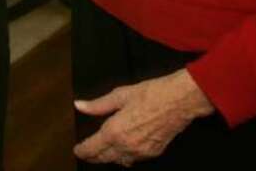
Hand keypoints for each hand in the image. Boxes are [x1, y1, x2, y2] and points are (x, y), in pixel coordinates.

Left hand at [73, 68, 213, 165]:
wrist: (179, 101)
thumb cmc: (150, 94)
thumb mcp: (119, 95)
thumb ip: (98, 105)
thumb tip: (79, 106)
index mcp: (114, 131)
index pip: (92, 148)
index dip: (82, 151)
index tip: (77, 150)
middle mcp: (126, 146)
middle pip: (104, 158)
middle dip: (93, 157)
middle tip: (86, 153)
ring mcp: (141, 152)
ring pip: (119, 161)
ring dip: (109, 158)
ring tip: (102, 151)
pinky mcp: (153, 153)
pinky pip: (133, 160)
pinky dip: (124, 157)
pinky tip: (122, 150)